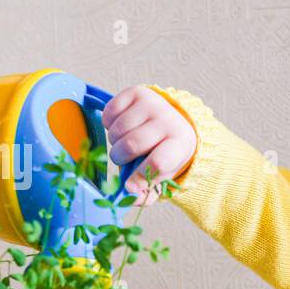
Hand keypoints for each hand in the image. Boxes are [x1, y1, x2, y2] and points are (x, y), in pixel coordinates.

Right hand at [101, 86, 196, 206]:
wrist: (173, 121)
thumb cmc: (165, 152)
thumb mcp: (163, 174)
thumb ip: (148, 192)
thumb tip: (130, 197)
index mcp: (180, 143)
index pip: (158, 162)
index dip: (140, 178)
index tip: (129, 186)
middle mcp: (168, 120)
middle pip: (132, 145)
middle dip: (120, 158)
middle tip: (124, 159)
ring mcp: (152, 103)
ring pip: (117, 129)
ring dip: (114, 141)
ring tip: (124, 142)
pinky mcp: (137, 92)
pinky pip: (110, 112)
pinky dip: (108, 124)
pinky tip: (120, 127)